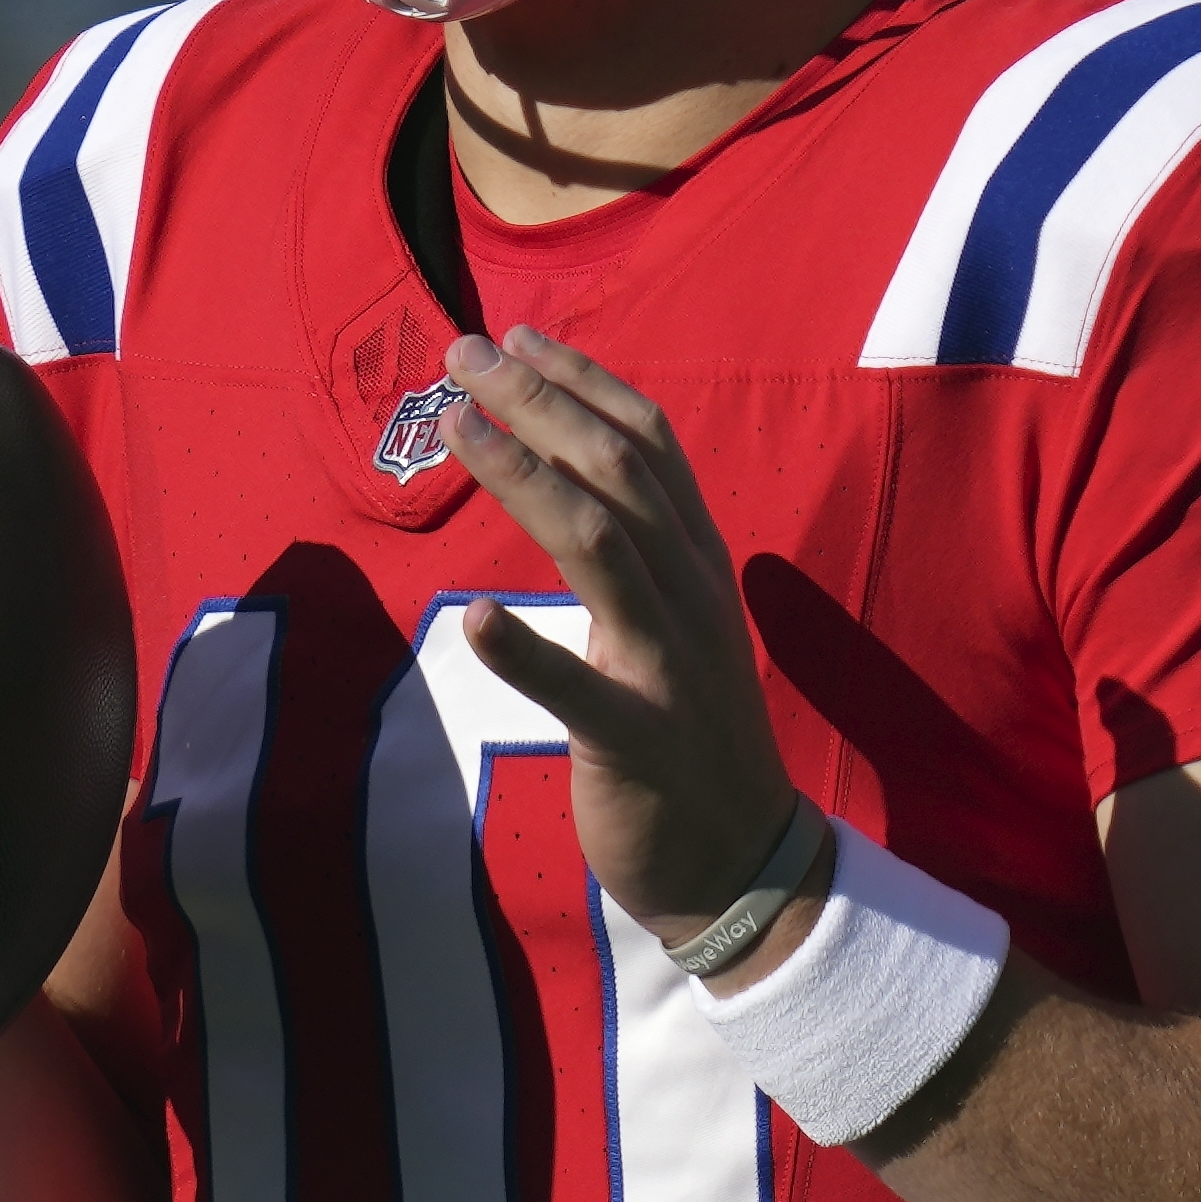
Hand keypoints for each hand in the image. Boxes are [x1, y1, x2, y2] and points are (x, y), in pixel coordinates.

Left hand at [442, 326, 805, 958]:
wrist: (743, 865)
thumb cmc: (689, 736)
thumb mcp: (678, 624)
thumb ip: (638, 553)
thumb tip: (572, 472)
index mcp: (699, 564)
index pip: (648, 443)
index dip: (582, 381)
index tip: (516, 336)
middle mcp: (692, 597)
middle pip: (618, 471)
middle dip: (538, 402)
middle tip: (463, 354)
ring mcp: (668, 666)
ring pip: (600, 547)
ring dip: (525, 478)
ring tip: (457, 427)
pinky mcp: (636, 741)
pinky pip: (578, 690)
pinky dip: (528, 651)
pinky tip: (479, 618)